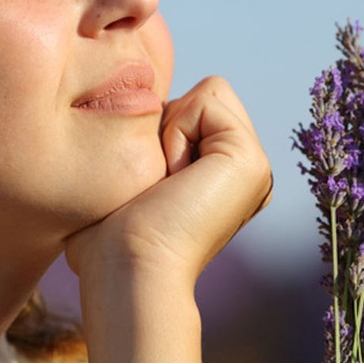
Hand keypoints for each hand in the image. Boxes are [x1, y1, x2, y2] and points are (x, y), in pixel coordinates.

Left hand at [62, 75, 272, 282]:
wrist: (128, 270)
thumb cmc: (108, 241)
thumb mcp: (123, 181)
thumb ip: (139, 144)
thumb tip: (122, 115)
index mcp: (223, 178)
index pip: (192, 106)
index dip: (156, 129)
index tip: (148, 186)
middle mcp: (246, 172)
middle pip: (205, 94)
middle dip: (167, 124)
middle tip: (157, 182)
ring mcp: (255, 165)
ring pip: (209, 92)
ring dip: (171, 128)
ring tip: (165, 182)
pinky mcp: (251, 159)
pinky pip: (207, 99)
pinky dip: (177, 132)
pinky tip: (174, 180)